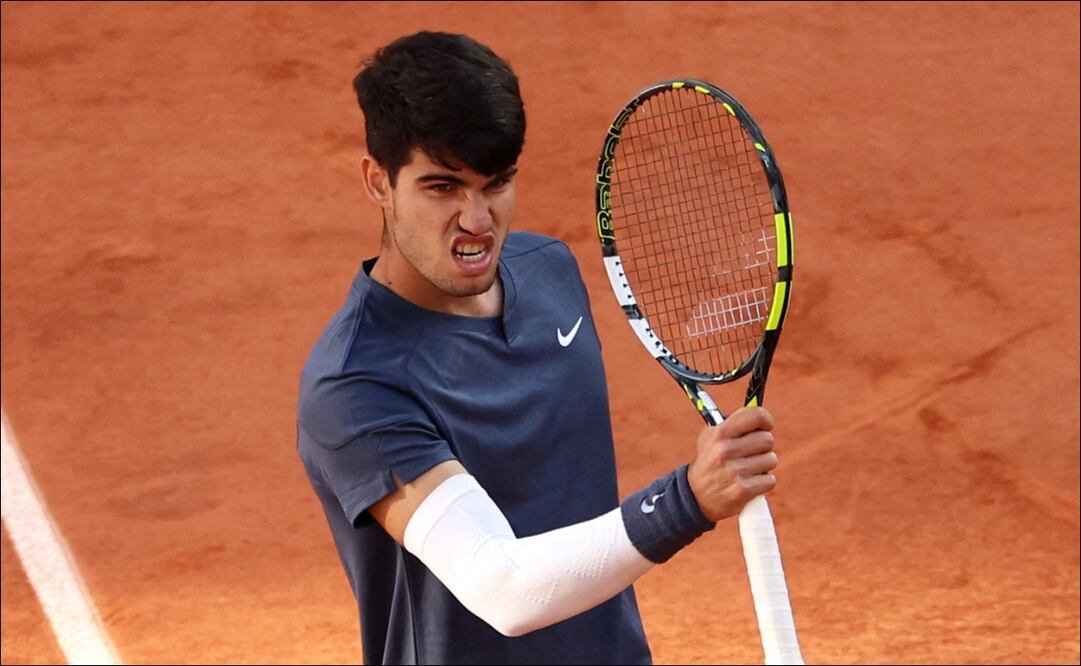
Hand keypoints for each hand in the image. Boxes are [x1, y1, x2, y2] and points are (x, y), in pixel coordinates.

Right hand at [686, 407, 778, 522]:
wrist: (696, 496)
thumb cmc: (710, 461)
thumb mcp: (711, 437)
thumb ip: (732, 423)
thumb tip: (760, 415)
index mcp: (720, 433)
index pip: (756, 416)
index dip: (765, 420)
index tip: (765, 426)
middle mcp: (726, 450)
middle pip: (767, 439)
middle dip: (763, 447)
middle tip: (751, 453)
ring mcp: (735, 471)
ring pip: (771, 460)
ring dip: (764, 466)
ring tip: (748, 469)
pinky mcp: (743, 490)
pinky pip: (770, 480)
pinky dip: (763, 483)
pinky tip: (750, 483)